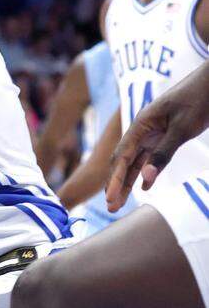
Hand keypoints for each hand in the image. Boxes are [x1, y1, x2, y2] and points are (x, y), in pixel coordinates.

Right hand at [107, 83, 208, 210]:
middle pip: (123, 160)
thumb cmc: (198, 100)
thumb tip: (146, 180)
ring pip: (136, 161)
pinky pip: (150, 156)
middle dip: (116, 184)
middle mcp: (142, 130)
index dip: (115, 179)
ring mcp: (153, 132)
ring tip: (120, 201)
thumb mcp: (182, 129)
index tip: (110, 199)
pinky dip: (146, 172)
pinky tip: (145, 187)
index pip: (122, 157)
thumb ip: (163, 154)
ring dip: (128, 181)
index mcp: (141, 125)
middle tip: (111, 207)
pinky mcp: (165, 135)